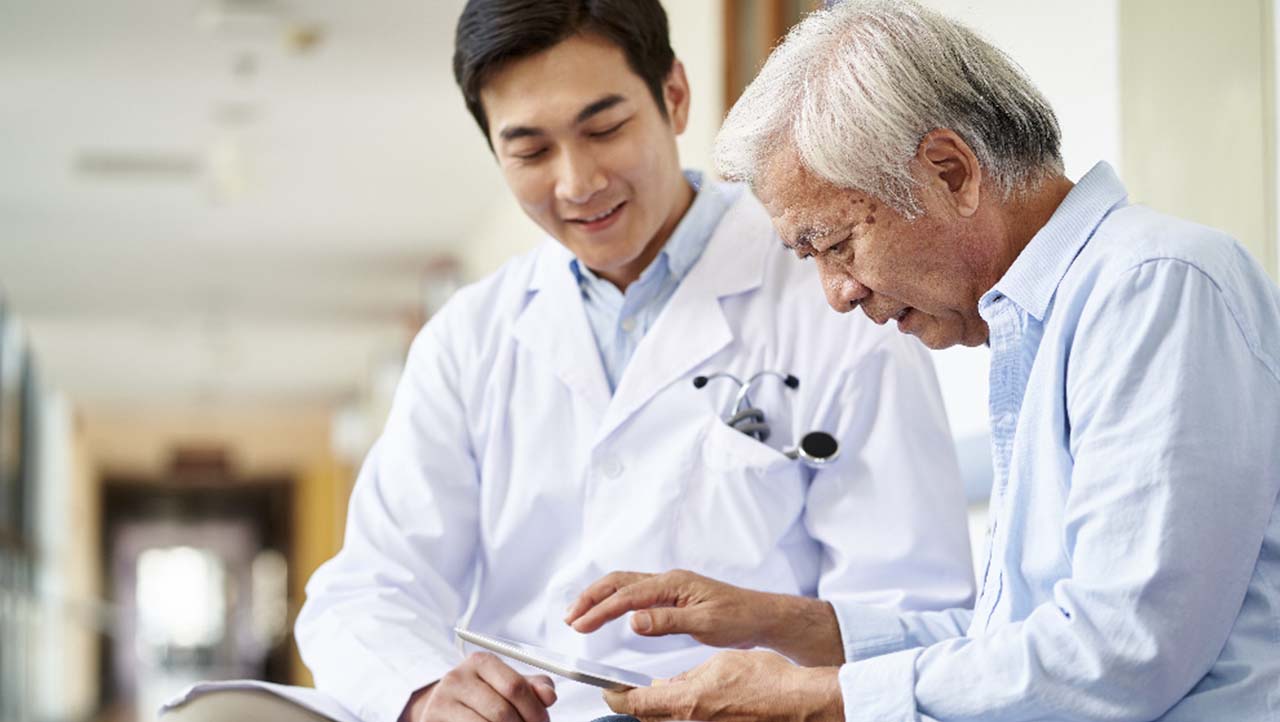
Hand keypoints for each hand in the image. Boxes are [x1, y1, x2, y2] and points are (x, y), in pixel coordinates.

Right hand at [400, 652, 556, 721]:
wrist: (446, 707)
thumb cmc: (484, 696)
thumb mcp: (508, 685)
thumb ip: (533, 688)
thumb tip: (549, 696)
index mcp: (480, 661)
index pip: (515, 686)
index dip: (534, 710)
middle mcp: (458, 677)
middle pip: (501, 711)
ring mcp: (442, 700)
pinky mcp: (433, 718)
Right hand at [565, 570, 843, 665]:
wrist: (761, 616)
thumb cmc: (739, 618)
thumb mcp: (704, 623)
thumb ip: (667, 621)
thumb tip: (632, 619)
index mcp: (673, 584)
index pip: (627, 596)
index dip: (599, 610)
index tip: (579, 625)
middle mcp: (668, 580)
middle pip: (619, 582)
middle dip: (591, 597)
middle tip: (570, 617)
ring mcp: (670, 586)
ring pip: (625, 585)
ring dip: (600, 598)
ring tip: (580, 615)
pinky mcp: (673, 596)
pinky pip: (636, 593)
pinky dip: (615, 600)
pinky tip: (609, 612)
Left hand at [602, 650, 842, 721]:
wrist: (799, 703)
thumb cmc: (766, 680)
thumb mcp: (719, 664)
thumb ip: (687, 676)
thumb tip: (664, 685)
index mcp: (689, 700)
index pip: (636, 704)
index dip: (616, 696)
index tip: (607, 688)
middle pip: (647, 718)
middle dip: (634, 704)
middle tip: (626, 690)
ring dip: (656, 711)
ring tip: (656, 694)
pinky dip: (678, 716)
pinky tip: (686, 702)